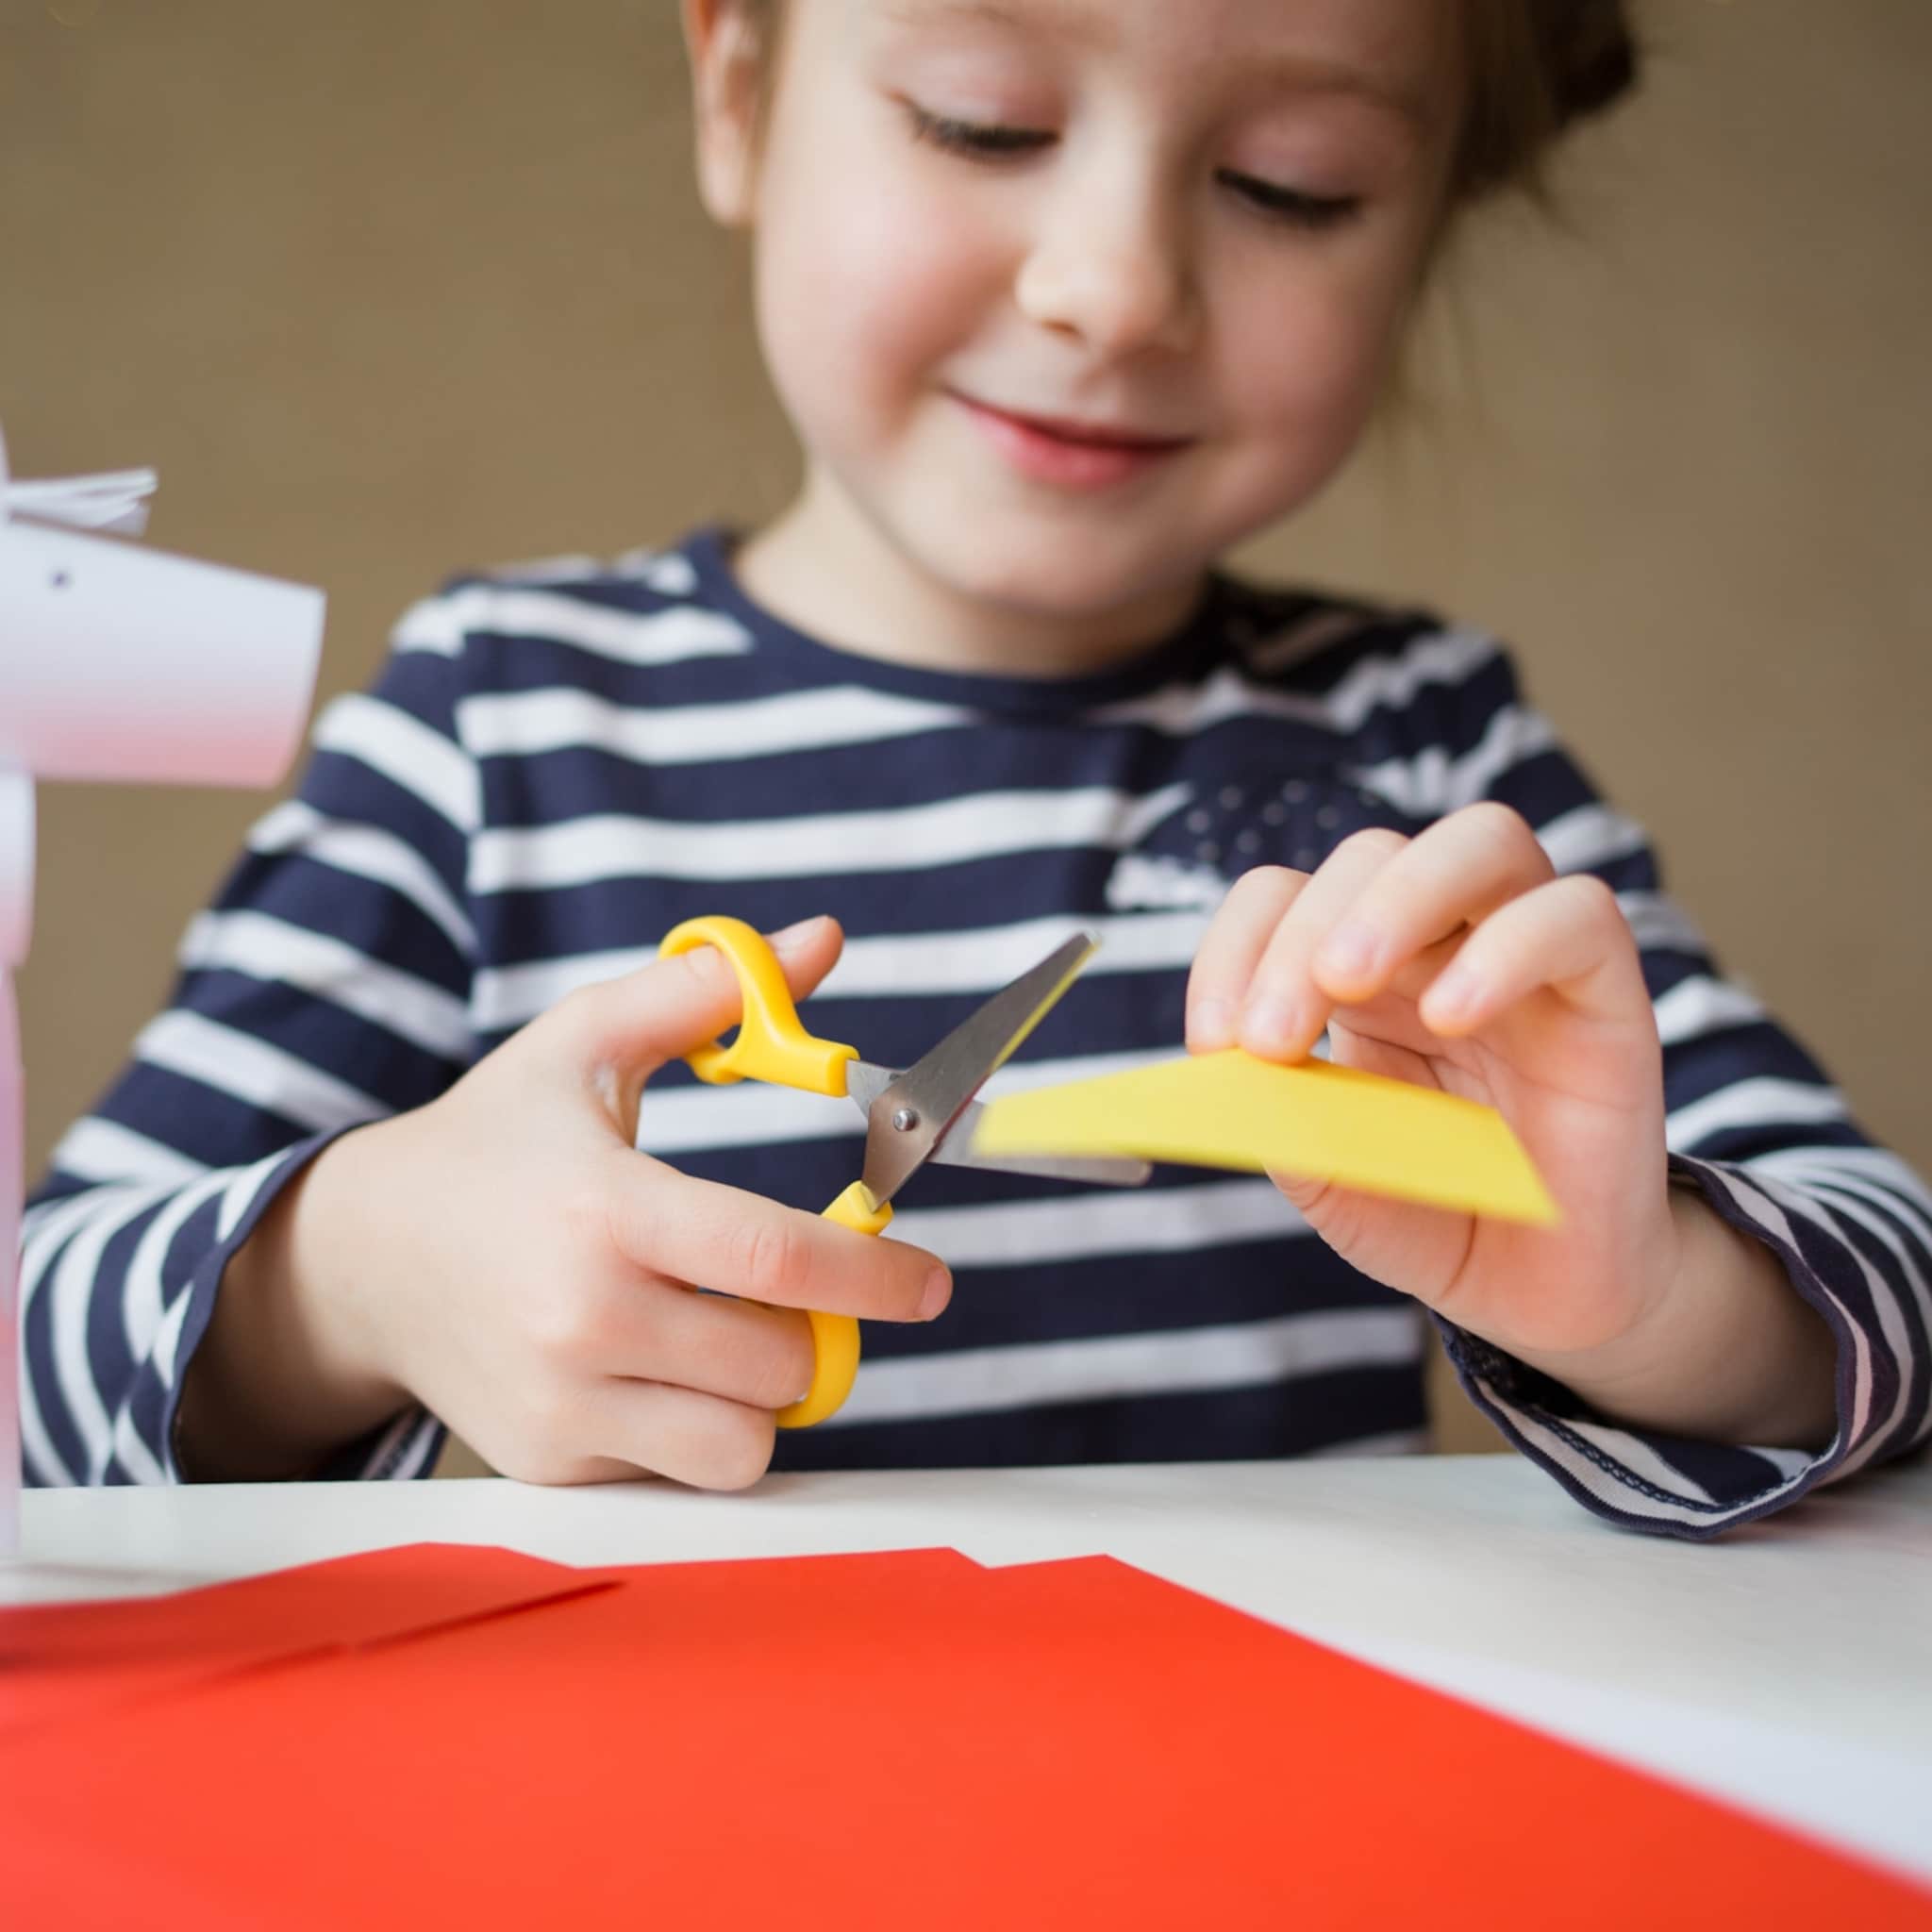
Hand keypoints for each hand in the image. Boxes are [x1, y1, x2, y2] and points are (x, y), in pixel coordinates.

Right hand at [194, 916, 950, 1486]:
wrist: (367, 1257)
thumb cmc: (495, 1140)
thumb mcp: (584, 1043)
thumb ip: (703, 991)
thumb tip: (824, 939)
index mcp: (606, 1209)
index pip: (778, 1260)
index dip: (876, 1275)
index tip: (932, 1281)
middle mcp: (582, 1319)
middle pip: (779, 1365)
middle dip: (818, 1332)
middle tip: (793, 1294)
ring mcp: (562, 1404)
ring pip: (742, 1444)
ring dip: (763, 1394)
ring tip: (727, 1335)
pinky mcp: (549, 1463)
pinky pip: (681, 1476)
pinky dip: (698, 1432)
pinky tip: (658, 1372)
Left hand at [1185, 805, 1835, 1447]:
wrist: (1541, 1293)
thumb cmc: (1433, 1214)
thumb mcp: (1337, 1182)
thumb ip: (1288, 1127)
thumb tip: (1237, 1076)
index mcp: (1359, 971)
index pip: (1283, 895)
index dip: (1234, 948)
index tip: (1211, 1043)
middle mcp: (1442, 942)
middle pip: (1370, 857)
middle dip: (1301, 936)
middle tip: (1270, 1039)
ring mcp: (1528, 956)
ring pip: (1481, 842)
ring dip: (1396, 900)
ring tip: (1346, 983)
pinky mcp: (1609, 992)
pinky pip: (1578, 914)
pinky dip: (1508, 947)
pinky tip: (1451, 1018)